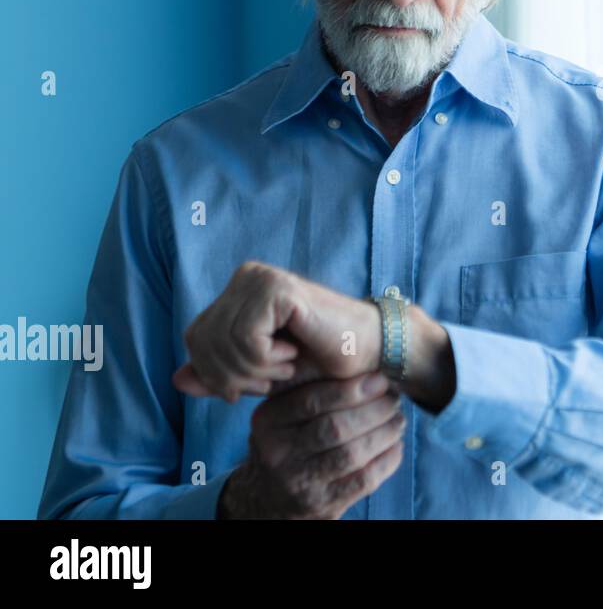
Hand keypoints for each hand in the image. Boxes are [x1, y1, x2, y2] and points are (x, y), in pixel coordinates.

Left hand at [172, 260, 379, 402]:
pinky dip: (266, 359)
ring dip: (255, 370)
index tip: (256, 384)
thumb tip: (176, 379)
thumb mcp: (259, 375)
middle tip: (273, 378)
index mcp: (237, 291)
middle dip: (233, 376)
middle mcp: (245, 277)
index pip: (194, 339)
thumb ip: (218, 376)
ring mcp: (261, 279)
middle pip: (201, 341)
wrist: (368, 353)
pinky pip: (246, 337)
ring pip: (222, 342)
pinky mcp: (277, 289)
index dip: (216, 374)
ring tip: (285, 366)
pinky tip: (292, 353)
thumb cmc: (319, 362)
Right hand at [217, 372, 404, 518]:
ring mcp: (297, 483)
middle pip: (335, 427)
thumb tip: (368, 367)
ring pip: (351, 454)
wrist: (268, 496)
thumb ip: (314, 389)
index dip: (352, 389)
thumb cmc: (290, 442)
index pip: (312, 401)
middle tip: (395, 399)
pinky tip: (395, 446)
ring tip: (398, 420)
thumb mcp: (285, 414)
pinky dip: (386, 461)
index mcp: (268, 421)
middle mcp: (277, 453)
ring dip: (384, 433)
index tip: (381, 379)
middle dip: (374, 410)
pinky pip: (362, 480)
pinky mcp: (320, 505)